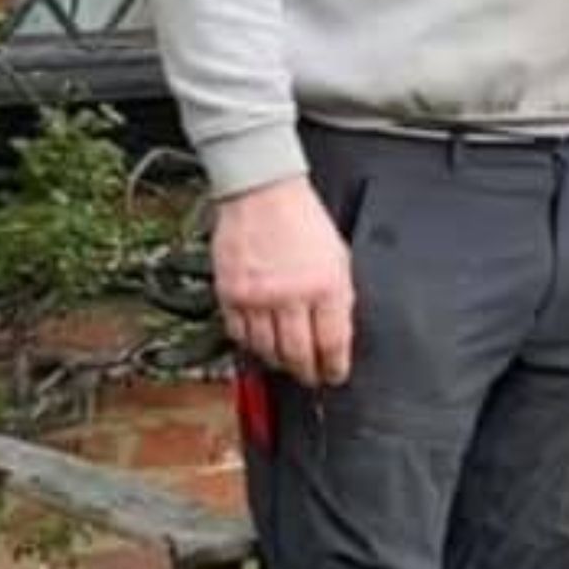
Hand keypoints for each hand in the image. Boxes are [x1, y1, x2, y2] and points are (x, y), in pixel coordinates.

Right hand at [213, 176, 355, 386]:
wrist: (264, 193)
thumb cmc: (303, 220)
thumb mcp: (338, 258)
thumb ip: (338, 298)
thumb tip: (336, 335)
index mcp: (326, 285)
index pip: (332, 344)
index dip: (334, 367)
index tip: (334, 375)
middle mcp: (291, 294)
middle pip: (298, 355)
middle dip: (306, 373)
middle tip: (310, 376)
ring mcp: (258, 296)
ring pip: (266, 350)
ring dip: (278, 362)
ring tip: (286, 361)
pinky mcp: (230, 294)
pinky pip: (239, 334)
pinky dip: (251, 344)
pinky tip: (260, 341)